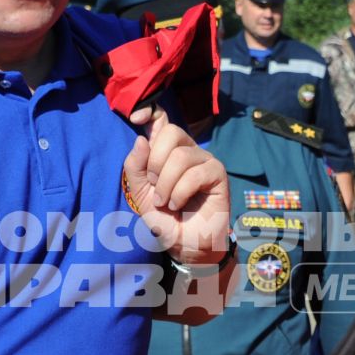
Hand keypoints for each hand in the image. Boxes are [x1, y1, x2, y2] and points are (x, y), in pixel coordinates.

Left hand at [122, 110, 229, 264]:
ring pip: (182, 156)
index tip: (136, 118)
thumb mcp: (140, 192)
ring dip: (166, 184)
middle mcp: (187, 150)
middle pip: (171, 132)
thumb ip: (135, 166)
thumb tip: (141, 138)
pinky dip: (180, 192)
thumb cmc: (163, 218)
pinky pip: (195, 173)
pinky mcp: (218, 175)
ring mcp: (205, 160)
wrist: (183, 244)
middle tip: (154, 185)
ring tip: (166, 202)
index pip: (162, 119)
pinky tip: (178, 205)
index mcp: (167, 150)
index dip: (150, 110)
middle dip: (155, 162)